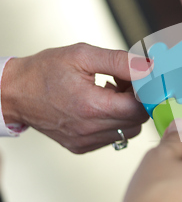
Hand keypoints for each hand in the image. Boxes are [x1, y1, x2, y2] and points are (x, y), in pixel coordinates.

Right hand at [1, 43, 148, 152]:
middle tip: (122, 82)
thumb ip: (120, 61)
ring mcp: (86, 141)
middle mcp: (90, 129)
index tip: (139, 79)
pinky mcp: (81, 147)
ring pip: (128, 130)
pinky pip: (113, 137)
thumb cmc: (44, 72)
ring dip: (127, 112)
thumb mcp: (83, 55)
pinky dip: (114, 122)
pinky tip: (99, 106)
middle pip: (137, 120)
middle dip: (137, 99)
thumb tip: (148, 67)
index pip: (140, 107)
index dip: (145, 92)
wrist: (14, 93)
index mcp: (91, 106)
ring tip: (109, 94)